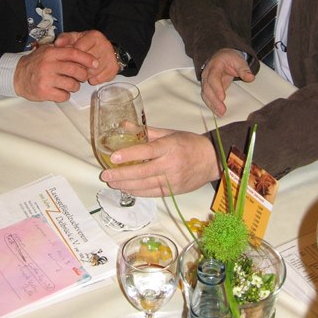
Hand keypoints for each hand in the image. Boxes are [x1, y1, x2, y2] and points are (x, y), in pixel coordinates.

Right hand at [14, 42, 98, 101]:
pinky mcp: (44, 92)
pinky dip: (66, 95)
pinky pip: (64, 96)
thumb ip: (62, 50)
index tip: (95, 63)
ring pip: (72, 85)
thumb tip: (84, 52)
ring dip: (75, 86)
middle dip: (83, 74)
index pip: (73, 53)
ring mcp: (46, 79)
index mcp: (51, 53)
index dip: (87, 58)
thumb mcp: (47, 51)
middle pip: (75, 70)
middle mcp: (48, 65)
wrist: (17, 76)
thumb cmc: (36, 63)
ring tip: (69, 84)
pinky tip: (60, 91)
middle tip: (82, 76)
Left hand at [54, 30, 117, 84]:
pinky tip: (90, 75)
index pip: (79, 49)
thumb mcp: (75, 38)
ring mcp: (111, 57)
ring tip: (81, 71)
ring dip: (84, 75)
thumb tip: (57, 43)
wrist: (104, 49)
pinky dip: (92, 79)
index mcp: (95, 36)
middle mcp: (105, 45)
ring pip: (92, 72)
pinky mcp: (114, 68)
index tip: (68, 60)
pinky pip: (99, 79)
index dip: (71, 57)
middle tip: (73, 68)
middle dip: (77, 67)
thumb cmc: (86, 44)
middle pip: (86, 62)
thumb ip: (65, 39)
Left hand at [101, 127, 220, 196]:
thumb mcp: (169, 133)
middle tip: (106, 174)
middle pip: (142, 172)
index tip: (113, 157)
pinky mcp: (174, 191)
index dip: (129, 155)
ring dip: (126, 185)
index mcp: (169, 147)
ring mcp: (173, 180)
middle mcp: (171, 165)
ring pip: (145, 185)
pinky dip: (138, 192)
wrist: (211, 160)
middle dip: (121, 175)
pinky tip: (127, 189)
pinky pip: (152, 193)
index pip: (147, 151)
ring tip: (112, 182)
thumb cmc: (189, 143)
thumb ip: (145, 131)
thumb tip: (124, 124)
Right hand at [200, 49, 254, 114]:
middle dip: (214, 100)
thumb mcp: (239, 61)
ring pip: (205, 94)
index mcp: (215, 66)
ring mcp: (206, 81)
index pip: (213, 77)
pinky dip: (211, 105)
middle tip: (222, 110)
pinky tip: (217, 112)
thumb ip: (244, 69)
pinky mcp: (208, 87)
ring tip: (220, 113)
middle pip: (207, 88)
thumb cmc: (231, 58)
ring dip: (212, 104)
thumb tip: (250, 78)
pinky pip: (207, 97)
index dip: (216, 88)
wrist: (223, 56)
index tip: (223, 98)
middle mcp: (207, 74)